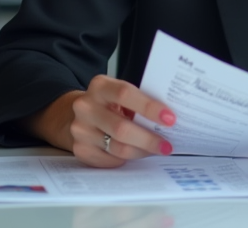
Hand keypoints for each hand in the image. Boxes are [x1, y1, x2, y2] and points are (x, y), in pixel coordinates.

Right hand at [27, 75, 177, 167]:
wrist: (76, 114)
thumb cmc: (109, 103)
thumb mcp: (119, 94)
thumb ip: (139, 101)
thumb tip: (170, 120)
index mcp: (100, 86)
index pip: (125, 94)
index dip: (149, 107)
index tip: (170, 119)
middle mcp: (86, 107)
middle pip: (121, 128)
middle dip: (149, 139)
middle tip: (167, 145)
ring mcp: (80, 129)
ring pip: (117, 148)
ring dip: (141, 151)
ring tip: (157, 150)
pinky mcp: (80, 149)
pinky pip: (109, 160)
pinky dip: (126, 159)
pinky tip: (136, 154)